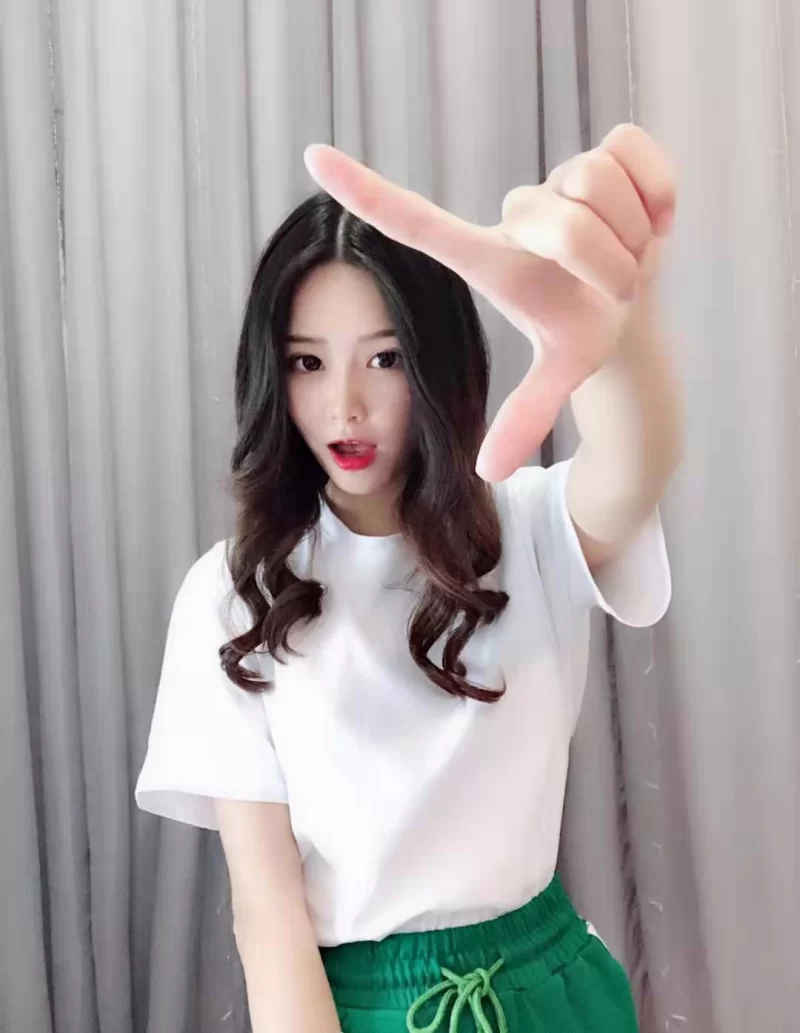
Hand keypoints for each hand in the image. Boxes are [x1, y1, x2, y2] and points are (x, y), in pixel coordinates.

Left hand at [303, 123, 676, 481]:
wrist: (643, 300)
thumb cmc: (585, 330)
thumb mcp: (559, 373)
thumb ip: (523, 416)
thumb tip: (487, 472)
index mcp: (491, 258)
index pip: (417, 222)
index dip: (365, 193)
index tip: (311, 160)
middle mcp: (521, 210)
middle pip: (556, 219)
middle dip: (599, 265)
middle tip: (611, 288)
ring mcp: (566, 173)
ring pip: (596, 185)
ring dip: (630, 238)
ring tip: (629, 258)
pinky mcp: (617, 144)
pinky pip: (636, 154)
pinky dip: (661, 197)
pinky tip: (655, 222)